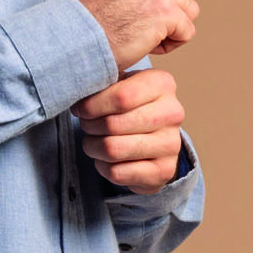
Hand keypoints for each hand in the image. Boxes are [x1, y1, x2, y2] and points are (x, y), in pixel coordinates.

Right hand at [69, 0, 200, 71]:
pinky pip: (187, 30)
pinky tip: (147, 44)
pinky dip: (171, 43)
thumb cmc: (88, 15)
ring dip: (172, 26)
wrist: (71, 40)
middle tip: (153, 17)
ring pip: (190, 7)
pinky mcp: (164, 10)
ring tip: (143, 32)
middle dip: (179, 2)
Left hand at [72, 68, 185, 193]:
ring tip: (93, 141)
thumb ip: (102, 79)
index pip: (120, 98)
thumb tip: (80, 87)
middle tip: (86, 125)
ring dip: (93, 146)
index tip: (79, 109)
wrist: (154, 134)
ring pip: (113, 150)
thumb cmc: (128, 103)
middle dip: (89, 126)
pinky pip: (117, 172)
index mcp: (161, 84)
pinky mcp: (165, 170)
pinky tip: (106, 158)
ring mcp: (172, 144)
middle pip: (113, 125)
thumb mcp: (118, 82)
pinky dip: (103, 166)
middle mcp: (172, 113)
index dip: (91, 106)